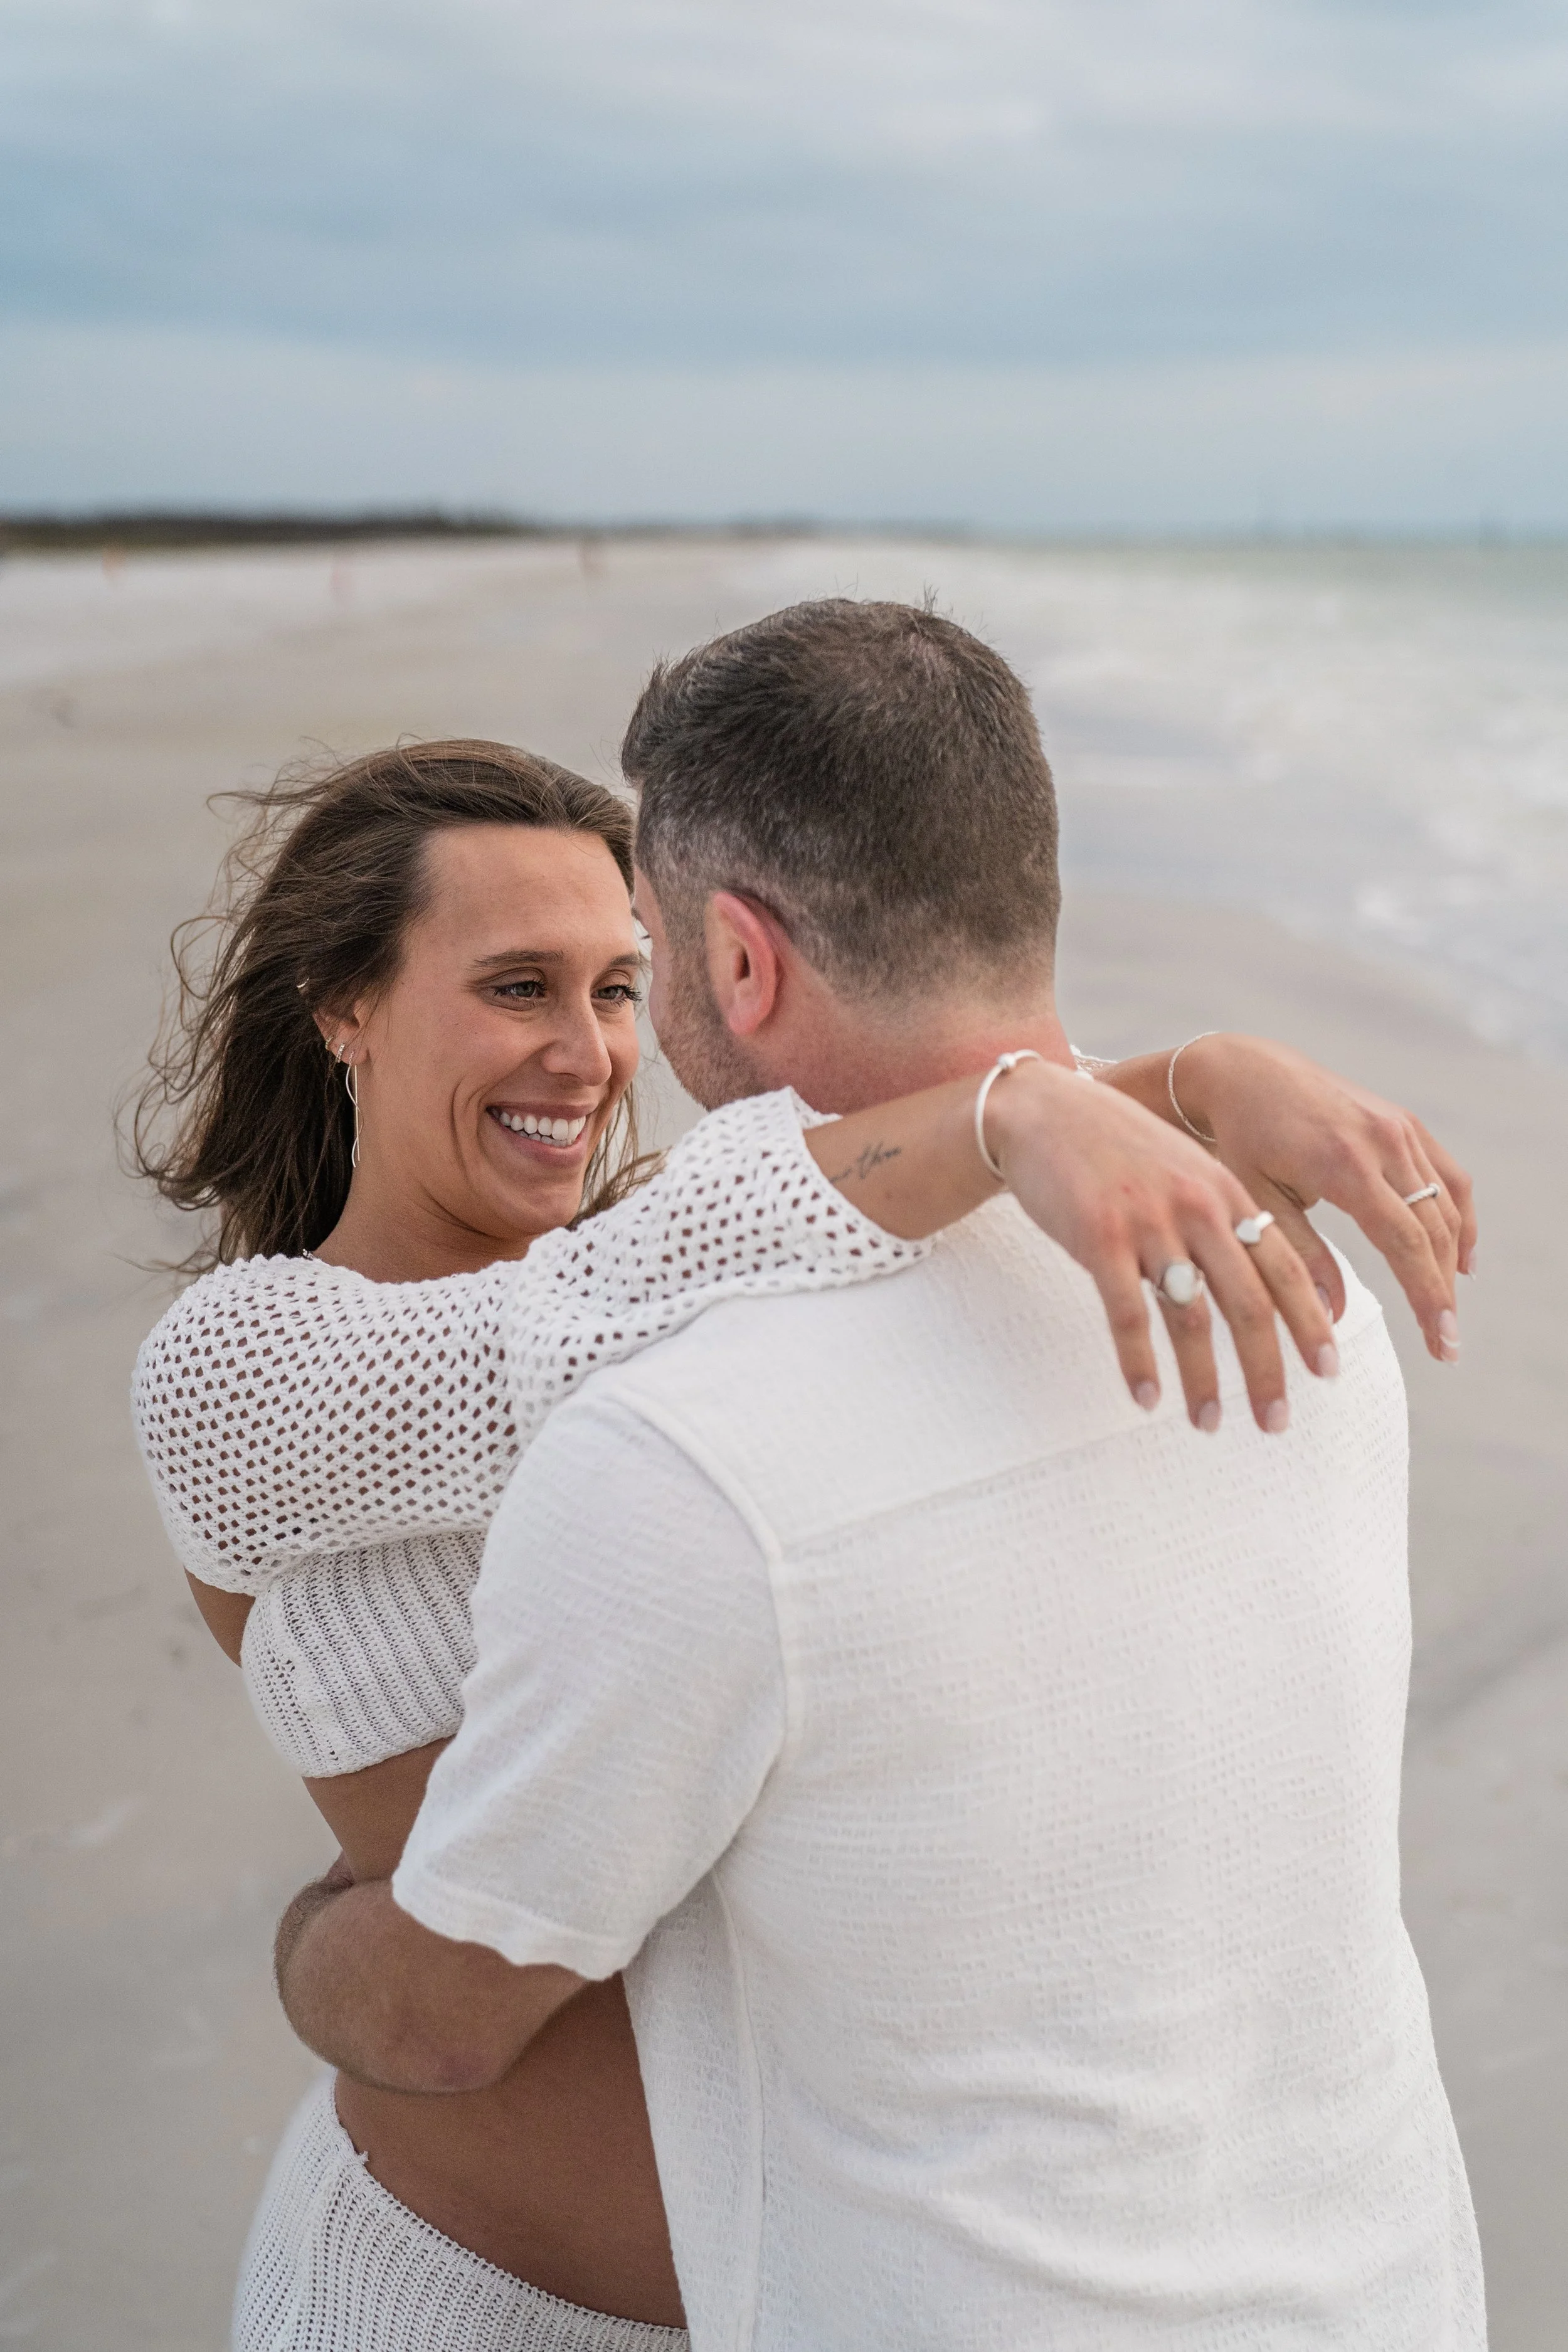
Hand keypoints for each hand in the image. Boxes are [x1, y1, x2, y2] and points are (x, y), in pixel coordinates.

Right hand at [988, 1062, 1338, 1432]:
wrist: (1042, 1110)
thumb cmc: (1115, 1147)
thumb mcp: (1184, 1169)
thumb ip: (1219, 1218)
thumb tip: (1256, 1279)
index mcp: (1226, 1192)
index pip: (1285, 1268)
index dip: (1310, 1324)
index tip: (1327, 1372)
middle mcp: (1198, 1208)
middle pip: (1249, 1304)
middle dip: (1267, 1371)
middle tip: (1276, 1422)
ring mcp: (1149, 1222)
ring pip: (1191, 1317)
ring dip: (1204, 1380)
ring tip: (1210, 1423)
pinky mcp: (1099, 1237)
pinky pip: (1127, 1314)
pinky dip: (1139, 1363)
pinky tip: (1145, 1399)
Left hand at [1170, 1035, 1473, 1363]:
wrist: (1245, 1073)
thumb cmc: (1241, 1141)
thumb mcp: (1257, 1202)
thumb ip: (1300, 1257)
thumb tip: (1333, 1316)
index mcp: (1345, 1164)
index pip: (1405, 1243)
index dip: (1427, 1297)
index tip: (1441, 1342)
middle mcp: (1383, 1141)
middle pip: (1432, 1231)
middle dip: (1441, 1292)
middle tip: (1445, 1344)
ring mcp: (1399, 1128)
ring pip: (1445, 1206)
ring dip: (1450, 1262)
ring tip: (1444, 1311)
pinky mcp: (1404, 1122)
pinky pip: (1448, 1176)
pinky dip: (1459, 1217)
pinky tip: (1460, 1258)